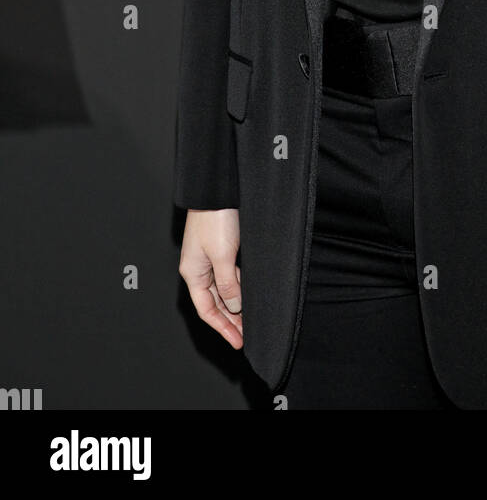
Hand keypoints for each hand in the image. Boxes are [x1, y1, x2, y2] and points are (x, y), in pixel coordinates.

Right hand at [179, 208, 242, 348]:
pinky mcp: (221, 246)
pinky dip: (239, 286)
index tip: (238, 341)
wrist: (218, 189)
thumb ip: (228, 283)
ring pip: (223, 289)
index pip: (206, 309)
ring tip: (251, 318)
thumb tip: (233, 306)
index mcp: (192, 272)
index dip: (222, 327)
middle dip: (230, 319)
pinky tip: (249, 292)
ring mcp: (209, 257)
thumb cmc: (214, 218)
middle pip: (214, 301)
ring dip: (236, 304)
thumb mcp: (223, 255)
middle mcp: (198, 267)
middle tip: (246, 335)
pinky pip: (229, 274)